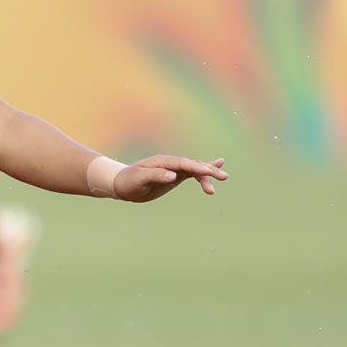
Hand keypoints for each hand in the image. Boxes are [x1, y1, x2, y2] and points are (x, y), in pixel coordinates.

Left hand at [113, 155, 227, 201]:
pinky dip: (202, 173)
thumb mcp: (140, 179)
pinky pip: (191, 173)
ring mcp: (173, 169)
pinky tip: (213, 170)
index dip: (196, 167)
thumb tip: (173, 175)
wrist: (123, 185)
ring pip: (194, 169)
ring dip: (208, 173)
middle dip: (207, 170)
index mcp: (162, 162)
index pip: (182, 163)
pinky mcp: (175, 176)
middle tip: (222, 176)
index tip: (208, 172)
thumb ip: (156, 175)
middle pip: (192, 165)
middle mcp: (170, 163)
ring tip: (223, 177)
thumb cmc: (129, 181)